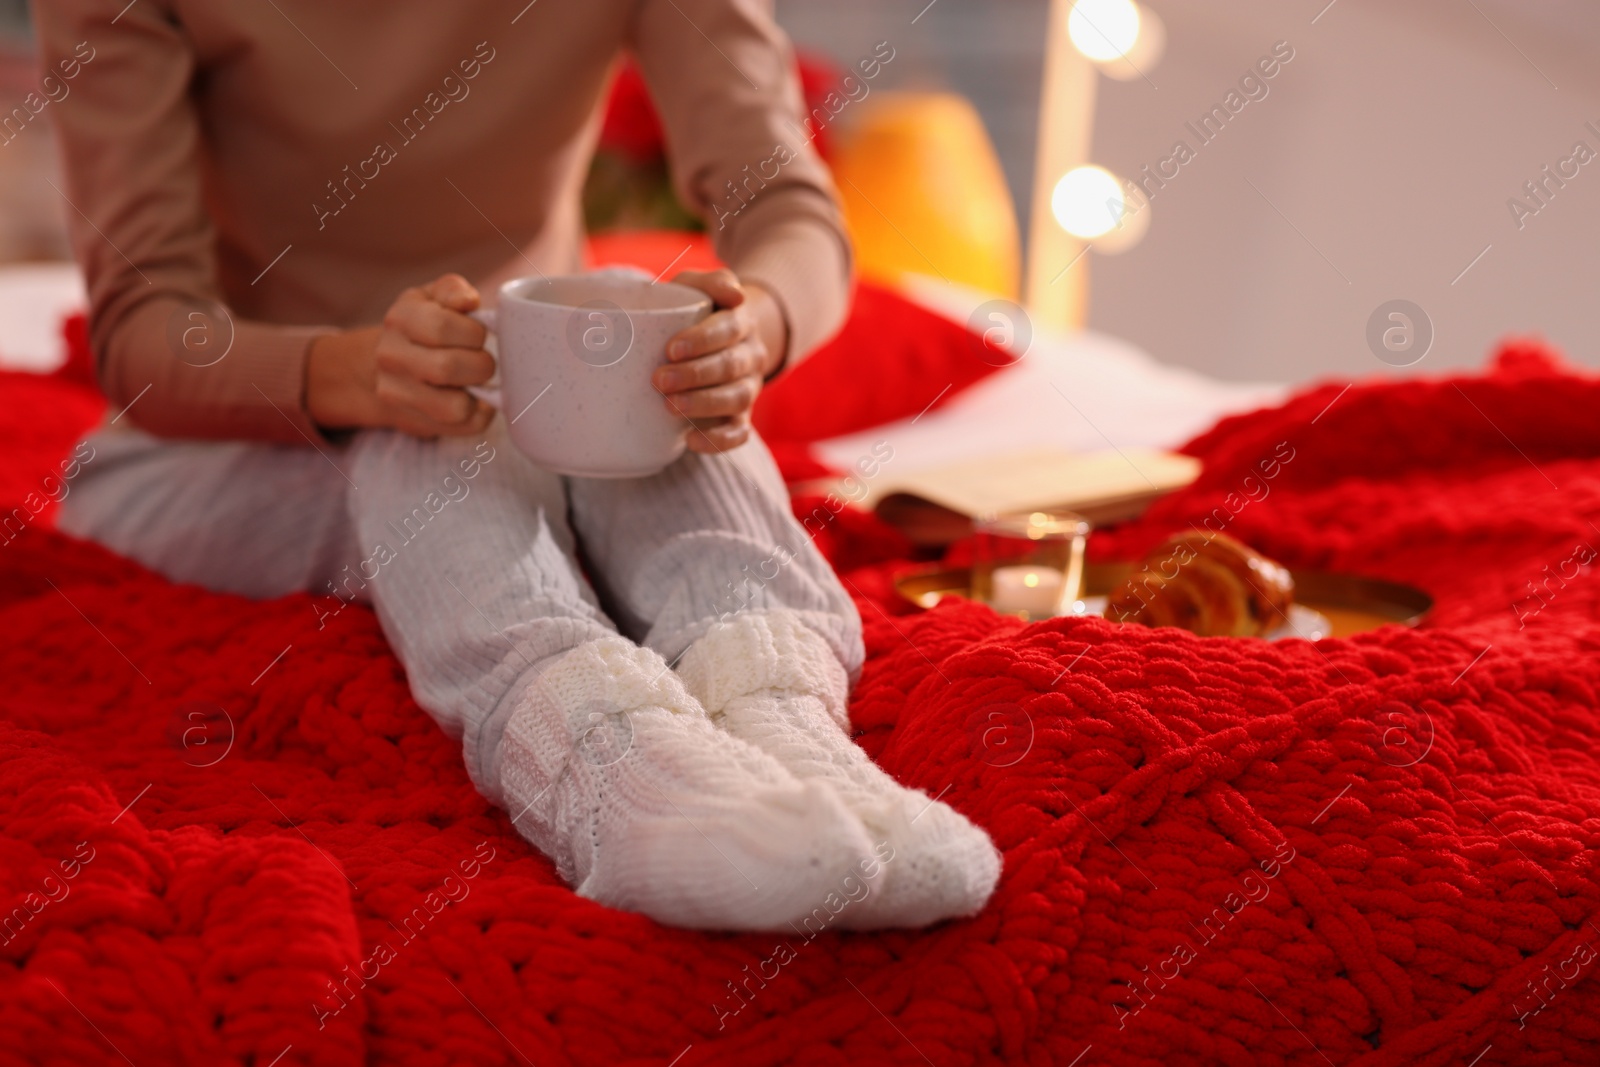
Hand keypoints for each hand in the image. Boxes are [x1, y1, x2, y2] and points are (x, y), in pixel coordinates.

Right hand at [306, 274, 496, 436]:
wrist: (387, 365)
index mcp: (400, 318)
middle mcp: (391, 357)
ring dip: (479, 392)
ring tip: (476, 379)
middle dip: (481, 364)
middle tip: (483, 360)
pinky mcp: (414, 421)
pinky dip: (479, 412)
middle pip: (447, 368)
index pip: (443, 327)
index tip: (478, 335)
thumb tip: (467, 301)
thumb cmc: (424, 325)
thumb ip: (452, 290)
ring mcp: (397, 393)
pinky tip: (471, 396)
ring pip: (455, 407)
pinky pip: (464, 425)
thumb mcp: (433, 297)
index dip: (474, 333)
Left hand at [655, 269, 787, 453]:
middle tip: (659, 379)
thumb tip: (734, 293)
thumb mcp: (698, 288)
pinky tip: (690, 441)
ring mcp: (748, 388)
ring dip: (703, 404)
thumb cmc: (696, 312)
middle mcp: (750, 355)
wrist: (722, 341)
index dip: (703, 340)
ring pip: (736, 399)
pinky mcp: (741, 416)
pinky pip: (739, 433)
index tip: (671, 349)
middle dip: (694, 375)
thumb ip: (711, 282)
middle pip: (730, 366)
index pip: (729, 328)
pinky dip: (718, 441)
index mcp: (741, 321)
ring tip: (669, 406)